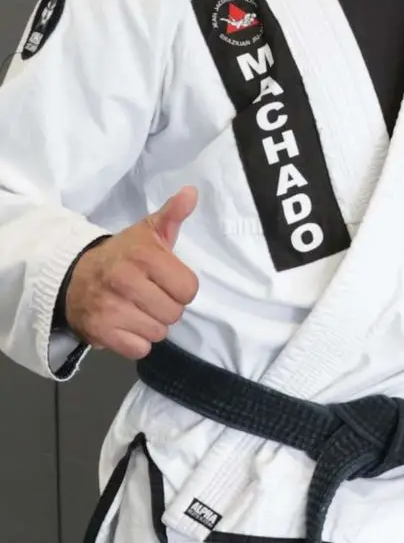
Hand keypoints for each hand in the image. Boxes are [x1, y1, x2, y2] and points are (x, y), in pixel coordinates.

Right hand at [64, 187, 199, 359]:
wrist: (72, 276)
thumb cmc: (121, 255)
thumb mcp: (146, 232)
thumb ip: (172, 215)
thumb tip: (192, 192)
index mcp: (144, 256)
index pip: (189, 290)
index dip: (181, 289)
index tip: (166, 282)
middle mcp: (126, 282)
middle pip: (174, 313)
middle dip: (166, 308)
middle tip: (149, 297)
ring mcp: (111, 309)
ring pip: (158, 333)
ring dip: (152, 325)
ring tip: (137, 310)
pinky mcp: (99, 332)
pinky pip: (139, 349)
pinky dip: (136, 342)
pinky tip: (126, 326)